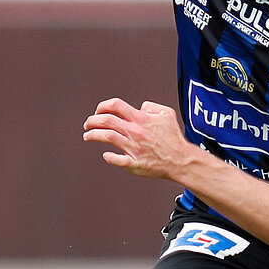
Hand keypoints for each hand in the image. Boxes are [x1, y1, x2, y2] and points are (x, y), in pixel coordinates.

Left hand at [82, 98, 198, 180]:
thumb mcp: (167, 114)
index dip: (103, 106)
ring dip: (93, 135)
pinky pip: (116, 159)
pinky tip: (106, 155)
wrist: (181, 160)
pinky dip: (109, 157)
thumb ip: (151, 106)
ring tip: (87, 136)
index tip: (98, 111)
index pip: (115, 105)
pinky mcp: (134, 163)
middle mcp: (134, 132)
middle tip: (88, 124)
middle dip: (92, 121)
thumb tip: (139, 108)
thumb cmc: (174, 137)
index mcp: (141, 119)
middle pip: (106, 121)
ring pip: (106, 137)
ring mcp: (133, 148)